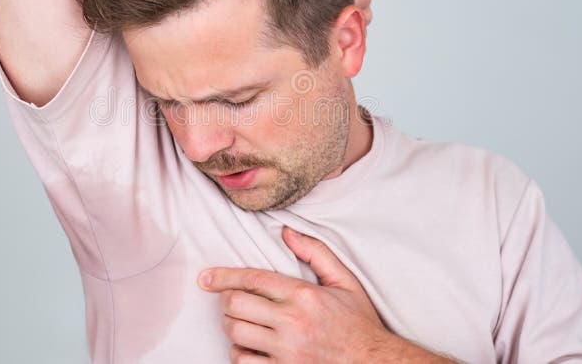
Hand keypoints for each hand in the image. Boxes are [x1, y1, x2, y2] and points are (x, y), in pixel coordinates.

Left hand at [198, 227, 401, 362]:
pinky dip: (239, 353)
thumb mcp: (344, 281)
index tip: (206, 278)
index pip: (252, 280)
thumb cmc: (358, 323)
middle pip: (236, 305)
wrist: (375, 363)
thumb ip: (316, 252)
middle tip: (230, 301)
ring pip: (236, 333)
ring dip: (231, 327)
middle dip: (226, 301)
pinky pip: (243, 362)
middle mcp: (292, 322)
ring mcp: (286, 351)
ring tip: (241, 323)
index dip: (223, 276)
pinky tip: (249, 347)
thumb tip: (287, 232)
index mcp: (304, 295)